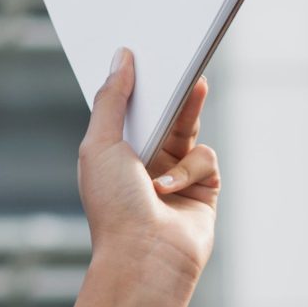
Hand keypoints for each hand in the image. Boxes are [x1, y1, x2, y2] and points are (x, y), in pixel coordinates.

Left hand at [78, 46, 216, 288]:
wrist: (144, 255)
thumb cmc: (114, 202)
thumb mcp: (100, 144)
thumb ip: (112, 99)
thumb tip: (121, 57)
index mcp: (111, 153)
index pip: (128, 109)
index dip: (136, 84)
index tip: (144, 51)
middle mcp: (142, 163)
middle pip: (164, 114)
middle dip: (174, 90)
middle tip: (185, 60)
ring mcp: (174, 176)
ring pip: (190, 132)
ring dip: (184, 127)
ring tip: (178, 123)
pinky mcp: (203, 189)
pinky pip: (207, 158)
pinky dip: (191, 169)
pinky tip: (169, 189)